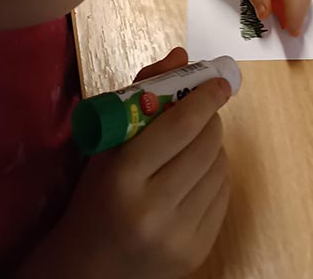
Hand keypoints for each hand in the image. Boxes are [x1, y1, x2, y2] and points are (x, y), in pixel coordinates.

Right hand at [19, 49, 231, 278]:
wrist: (88, 271)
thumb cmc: (94, 198)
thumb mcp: (106, 146)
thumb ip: (140, 95)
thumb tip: (181, 56)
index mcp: (123, 177)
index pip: (180, 125)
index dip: (205, 97)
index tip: (218, 82)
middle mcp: (153, 209)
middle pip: (206, 144)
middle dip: (211, 119)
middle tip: (204, 110)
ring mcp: (179, 236)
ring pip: (220, 168)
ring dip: (214, 147)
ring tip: (194, 146)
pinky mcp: (198, 253)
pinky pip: (224, 196)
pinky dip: (216, 176)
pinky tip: (197, 175)